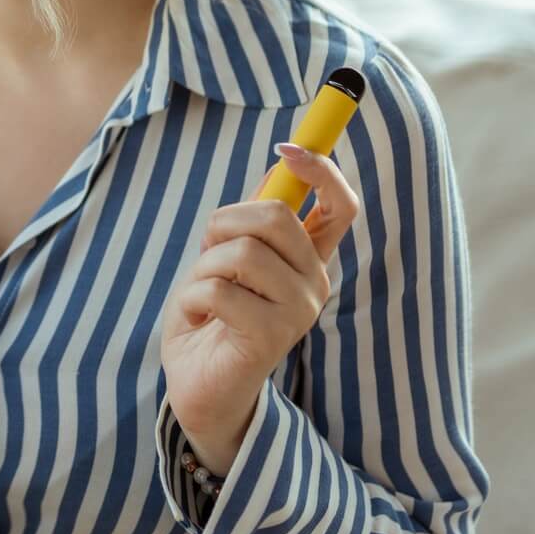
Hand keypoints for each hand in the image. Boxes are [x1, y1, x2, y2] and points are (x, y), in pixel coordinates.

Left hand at [160, 143, 360, 476]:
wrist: (198, 386)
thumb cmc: (210, 317)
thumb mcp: (227, 256)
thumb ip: (254, 217)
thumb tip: (283, 159)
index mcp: (309, 260)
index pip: (340, 205)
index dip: (321, 170)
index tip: (288, 147)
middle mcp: (315, 284)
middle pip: (277, 217)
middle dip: (225, 223)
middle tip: (209, 254)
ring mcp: (299, 312)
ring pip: (242, 252)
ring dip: (204, 268)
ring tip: (204, 296)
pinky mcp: (271, 338)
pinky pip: (219, 289)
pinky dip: (193, 298)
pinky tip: (201, 320)